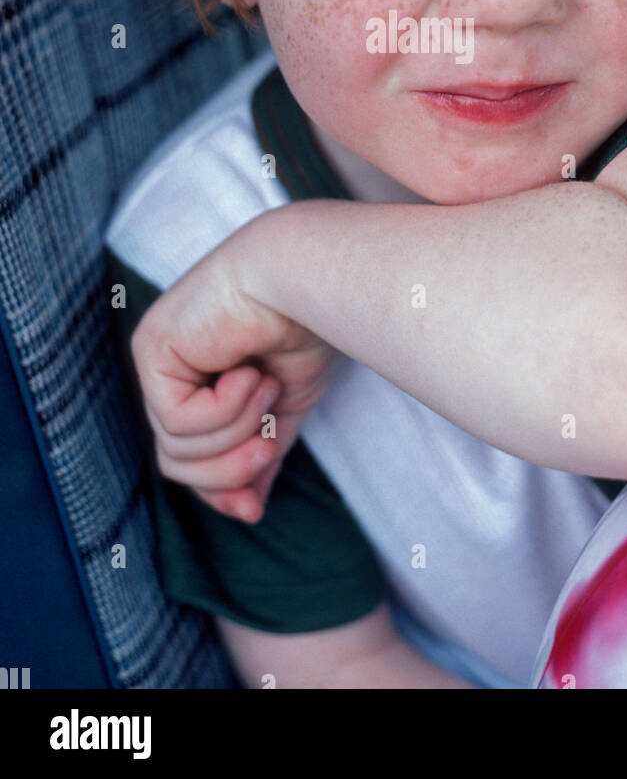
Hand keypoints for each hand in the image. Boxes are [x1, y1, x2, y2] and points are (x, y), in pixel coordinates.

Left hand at [129, 222, 335, 521]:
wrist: (310, 277)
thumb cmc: (306, 326)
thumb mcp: (283, 408)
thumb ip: (260, 453)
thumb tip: (246, 512)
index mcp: (201, 381)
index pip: (191, 458)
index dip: (220, 488)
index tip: (253, 508)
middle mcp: (172, 369)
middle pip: (179, 463)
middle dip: (228, 468)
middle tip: (268, 446)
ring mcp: (158, 358)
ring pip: (177, 450)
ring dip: (234, 431)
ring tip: (266, 387)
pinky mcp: (153, 349)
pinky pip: (177, 421)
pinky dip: (223, 409)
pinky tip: (248, 372)